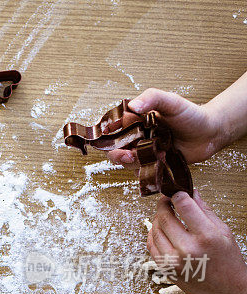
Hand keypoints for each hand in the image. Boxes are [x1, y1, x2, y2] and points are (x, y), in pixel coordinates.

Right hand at [108, 88, 225, 166]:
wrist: (210, 133)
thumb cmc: (191, 115)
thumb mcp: (171, 101)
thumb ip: (152, 98)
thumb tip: (132, 105)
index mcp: (135, 121)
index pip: (112, 128)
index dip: (106, 133)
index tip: (106, 136)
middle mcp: (136, 137)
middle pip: (114, 149)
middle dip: (116, 154)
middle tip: (126, 154)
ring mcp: (144, 152)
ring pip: (127, 163)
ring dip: (134, 163)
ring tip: (148, 157)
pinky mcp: (153, 165)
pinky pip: (143, 172)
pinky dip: (147, 171)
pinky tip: (159, 163)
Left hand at [147, 189, 246, 293]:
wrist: (227, 291)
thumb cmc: (228, 261)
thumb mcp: (223, 232)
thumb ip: (205, 211)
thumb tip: (191, 193)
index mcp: (206, 236)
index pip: (184, 206)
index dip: (178, 195)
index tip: (176, 191)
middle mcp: (187, 248)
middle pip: (165, 217)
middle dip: (164, 205)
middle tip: (166, 200)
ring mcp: (173, 260)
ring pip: (155, 230)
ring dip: (157, 219)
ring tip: (165, 214)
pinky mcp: (165, 268)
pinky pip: (151, 246)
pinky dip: (152, 234)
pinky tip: (159, 229)